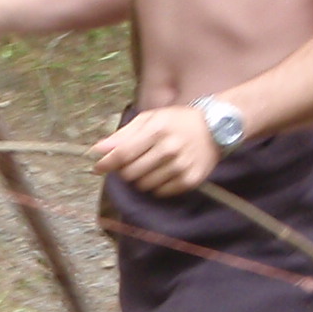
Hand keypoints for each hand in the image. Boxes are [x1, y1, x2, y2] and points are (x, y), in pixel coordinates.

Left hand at [94, 104, 218, 196]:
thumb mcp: (150, 119)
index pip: (124, 153)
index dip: (107, 163)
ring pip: (144, 185)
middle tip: (130, 164)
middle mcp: (169, 149)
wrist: (215, 128)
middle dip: (125, 171)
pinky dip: (156, 186)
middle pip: (131, 173)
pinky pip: (161, 192)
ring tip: (149, 166)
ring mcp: (181, 166)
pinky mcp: (190, 180)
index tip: (98, 167)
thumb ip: (123, 134)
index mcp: (157, 130)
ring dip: (140, 179)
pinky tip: (162, 173)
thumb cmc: (177, 121)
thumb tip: (98, 150)